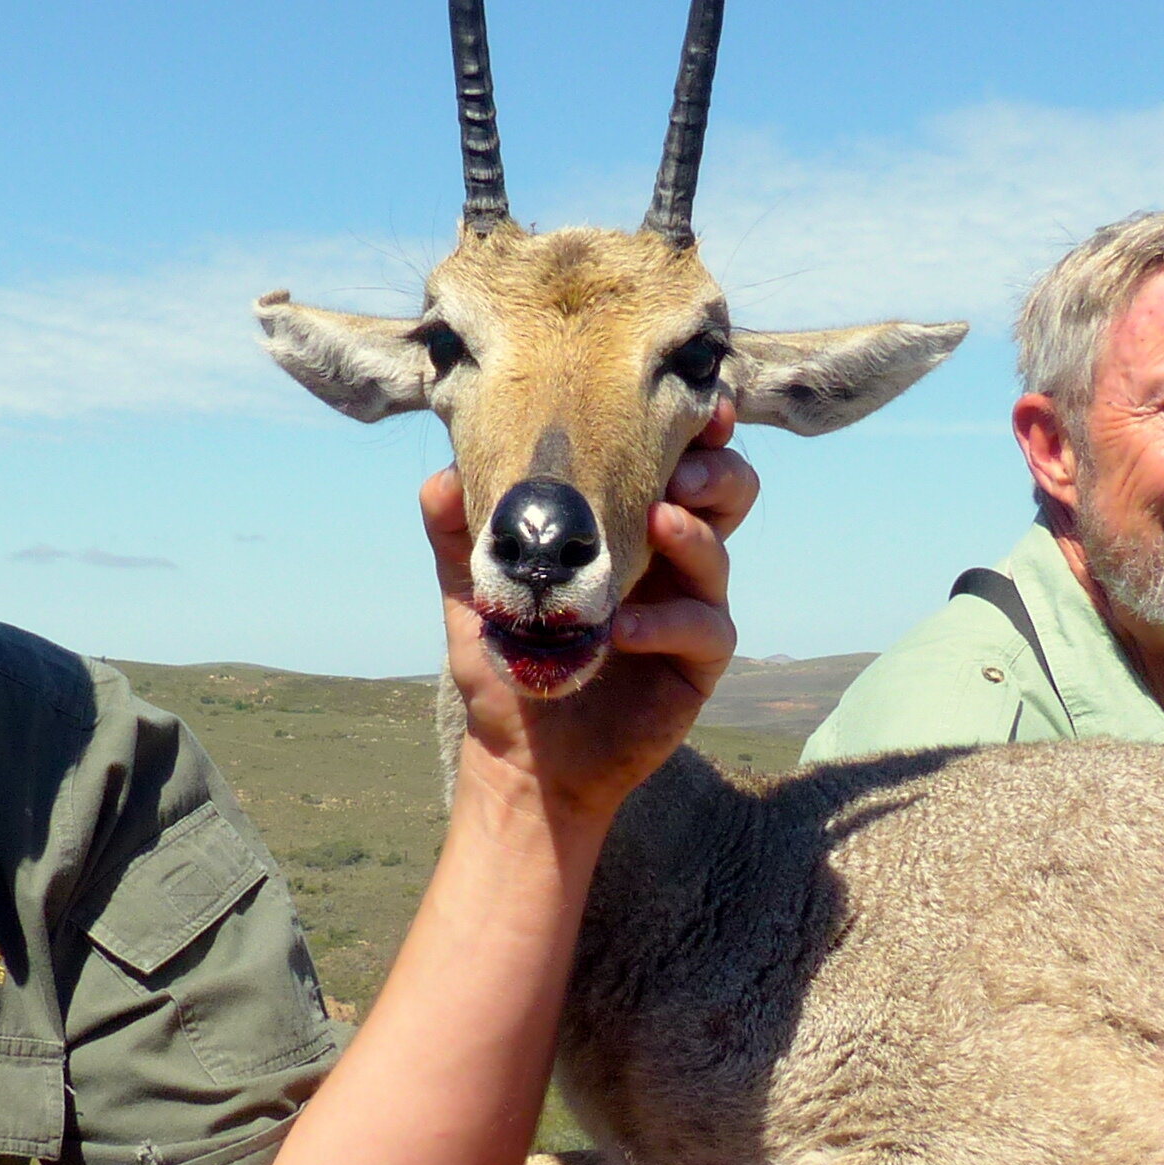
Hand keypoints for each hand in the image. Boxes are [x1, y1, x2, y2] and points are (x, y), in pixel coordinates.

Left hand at [428, 408, 757, 829]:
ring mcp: (688, 610)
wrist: (521, 760)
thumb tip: (437, 476)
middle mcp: (668, 560)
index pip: (671, 461)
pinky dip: (668, 622)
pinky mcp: (697, 664)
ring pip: (721, 552)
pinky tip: (623, 630)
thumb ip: (458, 537)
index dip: (693, 429)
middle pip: (726, 492)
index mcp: (626, 526)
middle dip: (713, 467)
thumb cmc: (507, 668)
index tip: (695, 404)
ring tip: (658, 523)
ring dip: (694, 532)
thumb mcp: (473, 596)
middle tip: (678, 467)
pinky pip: (706, 629)